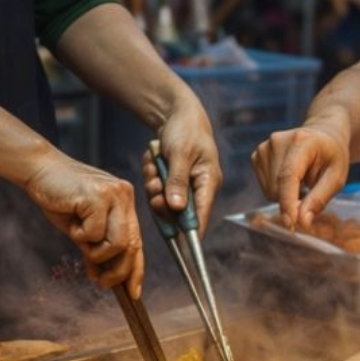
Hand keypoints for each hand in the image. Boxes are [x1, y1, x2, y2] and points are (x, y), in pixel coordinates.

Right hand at [22, 154, 143, 295]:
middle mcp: (125, 197)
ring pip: (118, 244)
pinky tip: (72, 222)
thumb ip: (96, 247)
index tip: (133, 292)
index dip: (136, 269)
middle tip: (101, 282)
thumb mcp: (82, 228)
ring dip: (96, 252)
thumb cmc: (60, 199)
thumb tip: (104, 277)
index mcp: (125, 203)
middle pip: (132, 246)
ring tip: (79, 239)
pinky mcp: (98, 196)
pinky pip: (95, 233)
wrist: (39, 170)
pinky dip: (80, 235)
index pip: (137, 241)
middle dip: (118, 271)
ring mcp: (114, 195)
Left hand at [141, 100, 222, 232]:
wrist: (176, 112)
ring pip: (162, 200)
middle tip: (155, 184)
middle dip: (161, 198)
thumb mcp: (180, 154)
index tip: (182, 248)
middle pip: (176, 211)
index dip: (191, 233)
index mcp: (209, 182)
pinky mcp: (171, 181)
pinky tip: (154, 160)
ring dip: (153, 185)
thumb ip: (178, 181)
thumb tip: (175, 208)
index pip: (200, 215)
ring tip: (154, 165)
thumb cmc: (185, 129)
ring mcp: (183, 185)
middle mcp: (198, 188)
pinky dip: (150, 175)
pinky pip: (155, 188)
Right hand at [251, 124, 350, 229]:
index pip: (288, 176)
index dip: (288, 202)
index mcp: (302, 141)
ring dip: (286, 196)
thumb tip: (302, 222)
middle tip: (311, 191)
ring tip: (302, 180)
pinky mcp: (257, 155)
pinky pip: (265, 187)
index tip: (291, 224)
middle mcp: (277, 141)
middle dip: (293, 201)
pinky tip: (291, 178)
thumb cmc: (332, 157)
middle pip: (277, 188)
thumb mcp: (337, 177)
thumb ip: (319, 199)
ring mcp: (264, 147)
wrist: (322, 135)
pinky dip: (279, 190)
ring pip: (269, 191)